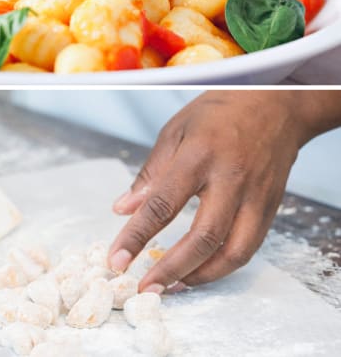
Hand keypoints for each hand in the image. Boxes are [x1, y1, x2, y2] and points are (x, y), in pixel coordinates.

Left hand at [107, 91, 323, 292]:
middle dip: (170, 269)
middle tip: (144, 287)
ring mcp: (255, 196)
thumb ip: (150, 174)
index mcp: (198, 156)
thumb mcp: (174, 131)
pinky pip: (248, 248)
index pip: (162, 204)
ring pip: (232, 252)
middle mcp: (230, 179)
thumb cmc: (218, 113)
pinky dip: (222, 266)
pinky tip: (199, 271)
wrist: (275, 105)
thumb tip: (121, 210)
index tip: (116, 260)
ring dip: (200, 276)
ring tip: (171, 286)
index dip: (136, 236)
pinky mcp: (270, 208)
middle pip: (202, 237)